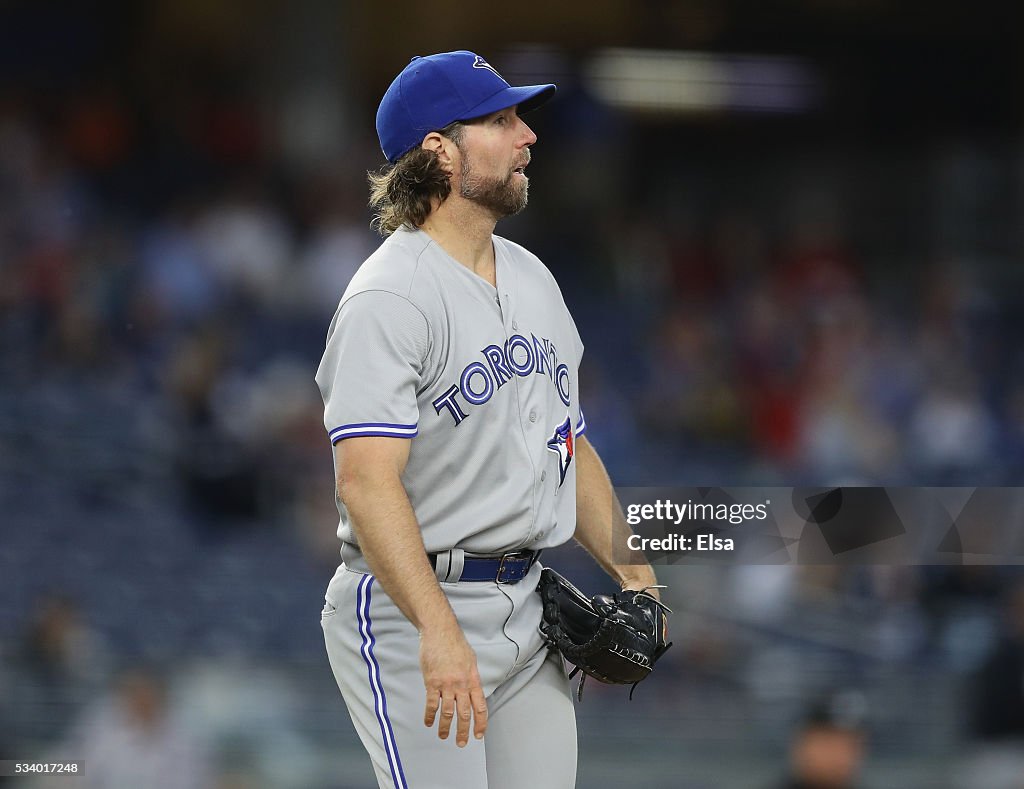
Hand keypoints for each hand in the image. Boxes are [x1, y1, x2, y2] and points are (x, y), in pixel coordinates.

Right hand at [420, 625, 487, 746]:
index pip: (480, 707)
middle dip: (463, 731)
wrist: (440, 631)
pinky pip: (431, 703)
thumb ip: (472, 678)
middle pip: (464, 714)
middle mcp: (461, 684)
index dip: (480, 723)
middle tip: (461, 743)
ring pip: (448, 712)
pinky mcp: (431, 682)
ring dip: (446, 727)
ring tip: (444, 736)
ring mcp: (446, 684)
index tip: (479, 734)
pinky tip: (428, 722)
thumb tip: (473, 690)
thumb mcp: (471, 660)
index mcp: (473, 679)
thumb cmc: (455, 643)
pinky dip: (430, 715)